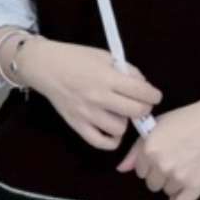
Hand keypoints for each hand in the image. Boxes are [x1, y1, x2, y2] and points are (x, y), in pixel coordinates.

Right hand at [21, 38, 162, 150]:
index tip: (154, 95)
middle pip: (135, 111)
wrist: (45, 66)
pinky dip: (111, 140)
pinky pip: (100, 142)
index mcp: (107, 77)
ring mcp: (87, 114)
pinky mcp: (76, 125)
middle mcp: (98, 97)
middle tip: (141, 103)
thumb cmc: (76, 58)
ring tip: (121, 113)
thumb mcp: (105, 56)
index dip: (154, 95)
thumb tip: (143, 86)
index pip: (141, 92)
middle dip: (144, 108)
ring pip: (119, 129)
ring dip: (125, 122)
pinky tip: (113, 130)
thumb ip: (126, 70)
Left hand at [116, 97, 199, 199]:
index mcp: (148, 149)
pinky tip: (183, 194)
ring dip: (172, 184)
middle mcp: (161, 165)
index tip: (161, 156)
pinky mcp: (195, 185)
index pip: (139, 171)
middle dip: (160, 175)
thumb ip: (136, 149)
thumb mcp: (156, 126)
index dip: (149, 163)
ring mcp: (178, 177)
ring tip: (185, 168)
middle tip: (175, 161)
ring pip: (166, 192)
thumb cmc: (185, 119)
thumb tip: (120, 169)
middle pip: (152, 184)